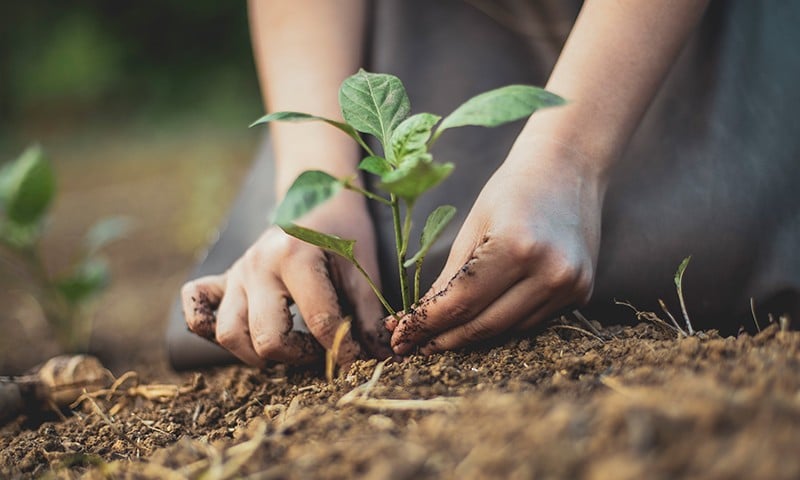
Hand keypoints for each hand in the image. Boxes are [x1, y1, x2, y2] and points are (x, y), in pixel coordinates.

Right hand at [182, 191, 390, 366]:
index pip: (318, 323)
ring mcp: (236, 273)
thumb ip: (367, 314)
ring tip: (290, 347)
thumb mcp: (363, 267)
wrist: (317, 197)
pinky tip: (243, 334)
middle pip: (266, 338)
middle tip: (321, 350)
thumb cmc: (343, 232)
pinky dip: (209, 329)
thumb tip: (380, 358)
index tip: (358, 362)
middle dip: (299, 356)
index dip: (343, 351)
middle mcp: (257, 265)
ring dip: (259, 353)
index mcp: (295, 257)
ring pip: (229, 334)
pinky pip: (197, 310)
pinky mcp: (223, 279)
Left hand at [386, 137, 605, 354]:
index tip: (399, 338)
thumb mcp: (472, 227)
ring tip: (440, 335)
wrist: (568, 168)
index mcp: (516, 247)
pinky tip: (481, 317)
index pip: (461, 303)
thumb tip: (419, 321)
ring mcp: (571, 285)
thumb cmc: (511, 191)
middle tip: (412, 346)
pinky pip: (531, 320)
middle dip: (444, 340)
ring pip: (508, 329)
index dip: (425, 325)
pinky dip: (503, 322)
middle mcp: (550, 271)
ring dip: (472, 335)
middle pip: (484, 325)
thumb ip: (448, 279)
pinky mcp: (582, 291)